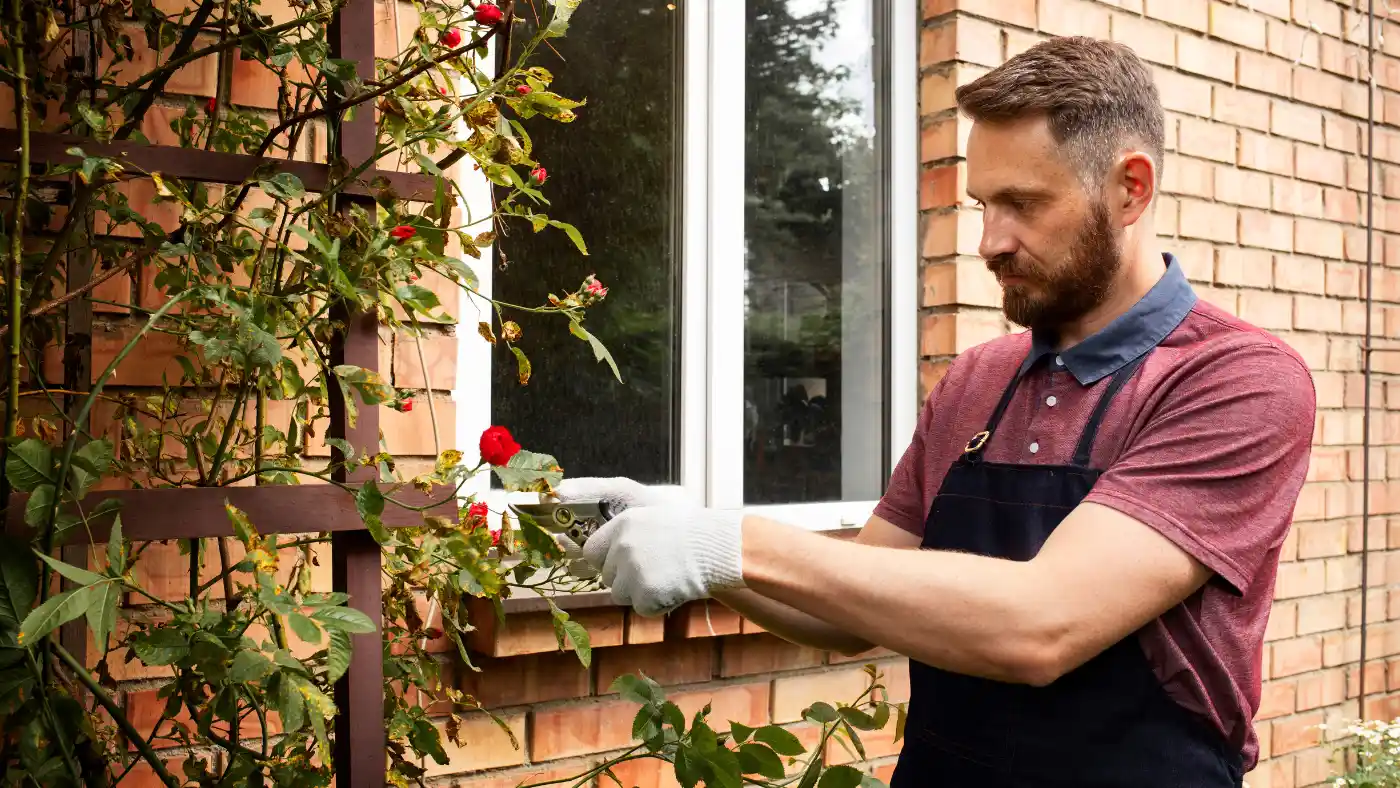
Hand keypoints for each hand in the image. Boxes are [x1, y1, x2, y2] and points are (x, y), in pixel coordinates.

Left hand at [554, 478, 744, 615]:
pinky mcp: (645, 594)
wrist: (718, 547)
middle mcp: (621, 547)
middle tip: (655, 570)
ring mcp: (632, 572)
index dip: (606, 560)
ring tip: (667, 577)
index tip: (622, 563)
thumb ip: (627, 531)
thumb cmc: (693, 530)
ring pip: (621, 595)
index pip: (592, 551)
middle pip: (608, 576)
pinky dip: (657, 604)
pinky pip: (642, 608)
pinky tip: (675, 587)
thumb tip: (606, 547)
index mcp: (622, 525)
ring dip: (640, 592)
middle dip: (626, 578)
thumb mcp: (654, 514)